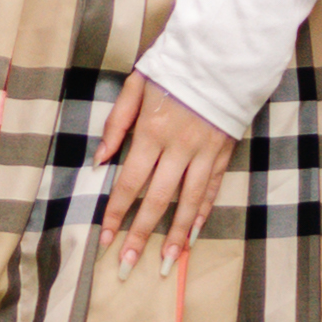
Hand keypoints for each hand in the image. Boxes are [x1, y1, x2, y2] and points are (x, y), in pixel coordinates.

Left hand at [91, 74, 240, 260]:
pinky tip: (191, 236)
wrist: (221, 56)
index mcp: (150, 131)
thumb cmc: (172, 70)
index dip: (116, 213)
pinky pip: (210, 190)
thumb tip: (99, 160)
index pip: (129, 182)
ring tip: (166, 263)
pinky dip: (201, 215)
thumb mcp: (135, 86)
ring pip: (187, 202)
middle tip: (128, 265)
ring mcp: (203, 153)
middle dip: (141, 235)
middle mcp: (177, 147)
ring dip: (174, 235)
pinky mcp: (223, 153)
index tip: (105, 238)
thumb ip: (116, 124)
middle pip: (156, 200)